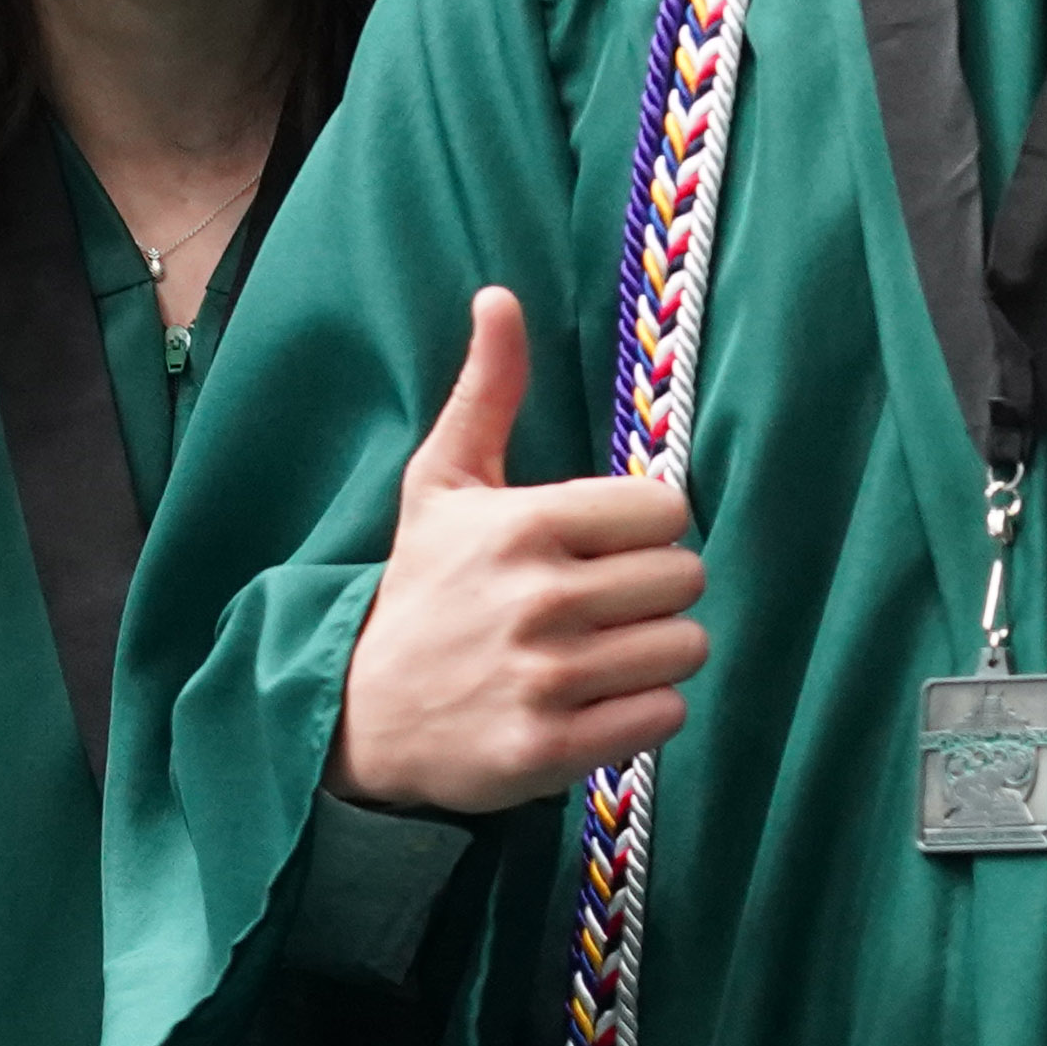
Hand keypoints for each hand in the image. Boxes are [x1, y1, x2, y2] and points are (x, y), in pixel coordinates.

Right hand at [329, 288, 705, 817]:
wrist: (361, 716)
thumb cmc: (420, 588)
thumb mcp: (442, 484)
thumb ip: (486, 391)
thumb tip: (500, 297)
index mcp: (524, 524)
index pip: (667, 509)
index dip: (646, 526)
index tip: (607, 544)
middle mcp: (539, 598)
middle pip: (685, 578)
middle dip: (655, 590)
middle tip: (604, 603)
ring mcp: (547, 678)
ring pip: (686, 647)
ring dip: (658, 652)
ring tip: (604, 651)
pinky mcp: (553, 748)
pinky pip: (666, 714)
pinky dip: (646, 709)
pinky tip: (599, 699)